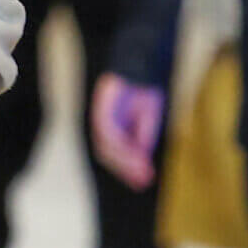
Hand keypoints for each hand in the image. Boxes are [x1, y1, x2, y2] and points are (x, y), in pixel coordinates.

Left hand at [92, 72, 166, 189]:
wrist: (140, 65)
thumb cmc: (143, 89)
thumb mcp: (147, 118)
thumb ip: (142, 136)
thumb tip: (141, 158)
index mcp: (112, 126)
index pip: (114, 154)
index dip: (127, 170)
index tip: (143, 183)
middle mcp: (102, 122)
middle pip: (108, 153)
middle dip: (126, 169)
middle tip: (143, 181)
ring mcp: (99, 113)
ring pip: (107, 145)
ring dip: (125, 159)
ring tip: (142, 169)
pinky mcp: (101, 105)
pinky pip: (108, 129)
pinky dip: (120, 142)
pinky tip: (134, 151)